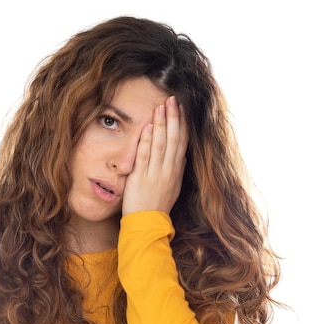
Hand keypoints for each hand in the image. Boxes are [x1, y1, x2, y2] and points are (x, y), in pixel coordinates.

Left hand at [122, 95, 187, 215]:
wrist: (147, 223)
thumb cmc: (157, 205)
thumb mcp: (172, 187)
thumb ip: (175, 169)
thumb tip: (181, 154)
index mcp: (176, 171)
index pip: (183, 143)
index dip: (183, 124)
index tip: (182, 108)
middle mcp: (168, 171)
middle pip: (174, 140)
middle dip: (173, 118)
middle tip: (173, 99)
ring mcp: (155, 174)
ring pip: (160, 145)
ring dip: (160, 125)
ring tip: (160, 107)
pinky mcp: (140, 178)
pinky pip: (144, 157)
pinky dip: (145, 142)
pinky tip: (146, 128)